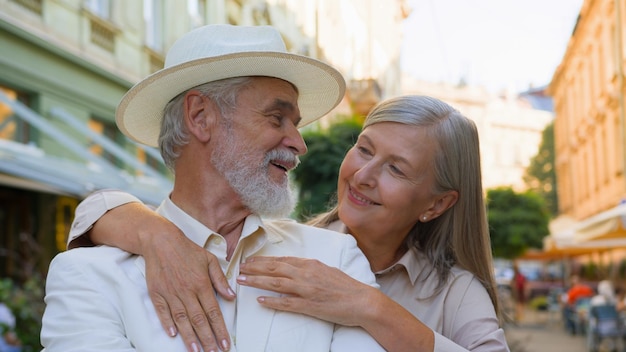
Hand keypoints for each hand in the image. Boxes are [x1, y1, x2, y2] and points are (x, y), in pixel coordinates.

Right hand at [141, 219, 234, 351]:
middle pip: (199, 320)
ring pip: (181, 320)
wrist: (161, 241)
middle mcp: (187, 291)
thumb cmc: (187, 250)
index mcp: (202, 284)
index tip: (225, 343)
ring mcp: (170, 293)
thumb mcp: (210, 260)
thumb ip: (220, 280)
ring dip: (189, 337)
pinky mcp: (156, 293)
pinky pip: (162, 312)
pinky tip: (173, 335)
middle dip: (207, 339)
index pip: (213, 312)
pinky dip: (167, 324)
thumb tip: (232, 296)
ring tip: (196, 351)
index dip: (220, 329)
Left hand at [237, 256, 375, 326]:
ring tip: (242, 281)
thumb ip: (309, 268)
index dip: (263, 260)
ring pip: (276, 283)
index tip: (250, 260)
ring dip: (257, 281)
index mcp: (310, 264)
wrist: (362, 301)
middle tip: (239, 268)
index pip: (281, 259)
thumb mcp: (326, 270)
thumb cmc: (345, 287)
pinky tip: (260, 301)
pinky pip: (286, 304)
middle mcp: (306, 274)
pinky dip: (272, 302)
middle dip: (254, 268)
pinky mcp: (309, 305)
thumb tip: (294, 266)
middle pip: (274, 268)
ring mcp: (307, 290)